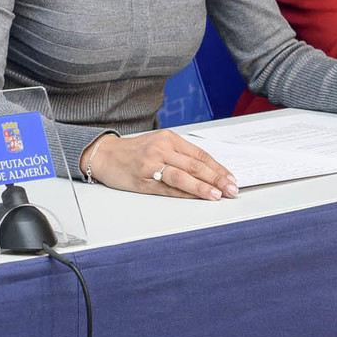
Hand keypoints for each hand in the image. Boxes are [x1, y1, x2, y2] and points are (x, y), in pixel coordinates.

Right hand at [80, 130, 238, 200]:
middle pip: (195, 165)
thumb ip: (181, 155)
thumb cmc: (135, 151)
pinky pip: (167, 188)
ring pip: (182, 176)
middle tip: (232, 189)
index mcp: (169, 138)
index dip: (218, 168)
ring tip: (217, 195)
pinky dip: (184, 194)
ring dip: (202, 187)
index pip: (200, 154)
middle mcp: (162, 149)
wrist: (105, 154)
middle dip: (216, 178)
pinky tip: (195, 198)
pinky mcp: (143, 180)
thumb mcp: (159, 144)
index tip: (231, 178)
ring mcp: (151, 164)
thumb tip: (209, 172)